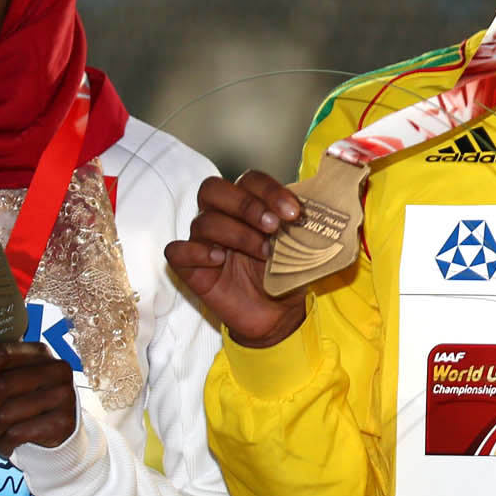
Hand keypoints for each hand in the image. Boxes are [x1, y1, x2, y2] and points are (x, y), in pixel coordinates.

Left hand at [0, 340, 76, 455]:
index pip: (0, 354)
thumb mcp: (13, 383)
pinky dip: (1, 444)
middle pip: (1, 385)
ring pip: (6, 414)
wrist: (61, 430)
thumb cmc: (29, 402)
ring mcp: (62, 396)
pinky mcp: (63, 422)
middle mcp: (55, 370)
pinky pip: (18, 434)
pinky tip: (1, 445)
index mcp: (39, 353)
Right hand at [165, 171, 311, 348]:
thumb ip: (302, 225)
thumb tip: (318, 209)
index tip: (293, 212)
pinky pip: (176, 251)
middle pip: (214, 189)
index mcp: (248, 204)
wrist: (277, 314)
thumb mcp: (301, 246)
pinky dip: (196, 251)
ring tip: (264, 254)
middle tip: (273, 226)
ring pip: (204, 221)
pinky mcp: (189, 267)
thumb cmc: (285, 273)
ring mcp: (203, 240)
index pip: (249, 180)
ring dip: (238, 234)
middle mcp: (221, 216)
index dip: (270, 191)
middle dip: (247, 205)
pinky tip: (219, 259)